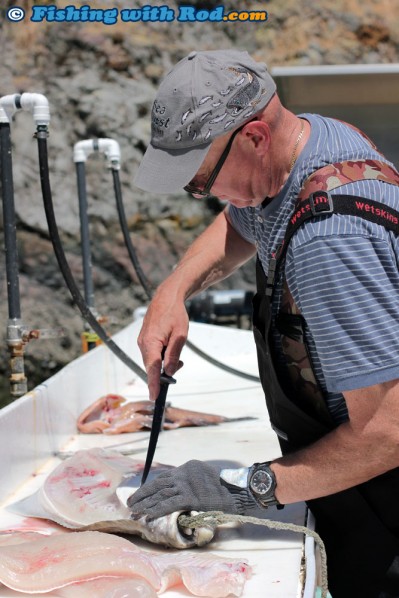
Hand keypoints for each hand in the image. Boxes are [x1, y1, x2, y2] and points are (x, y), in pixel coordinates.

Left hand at [127, 460, 258, 518]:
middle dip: (142, 494)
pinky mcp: (190, 497)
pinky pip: (169, 504)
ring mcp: (186, 485)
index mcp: (187, 468)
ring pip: (160, 494)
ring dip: (145, 503)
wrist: (237, 492)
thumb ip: (190, 484)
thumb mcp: (204, 481)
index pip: (163, 478)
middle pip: (158, 484)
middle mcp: (184, 474)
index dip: (149, 487)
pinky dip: (156, 510)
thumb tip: (176, 493)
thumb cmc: (223, 489)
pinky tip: (147, 516)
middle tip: (130, 502)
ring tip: (134, 511)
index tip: (139, 495)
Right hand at [138, 290, 186, 399]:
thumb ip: (174, 354)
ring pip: (152, 361)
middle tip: (180, 365)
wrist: (167, 298)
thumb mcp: (180, 335)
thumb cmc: (175, 314)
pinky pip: (152, 354)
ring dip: (164, 363)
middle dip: (164, 372)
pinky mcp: (144, 340)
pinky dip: (161, 357)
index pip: (152, 368)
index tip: (154, 397)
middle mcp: (143, 344)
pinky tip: (171, 349)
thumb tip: (169, 371)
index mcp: (151, 342)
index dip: (154, 384)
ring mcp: (142, 342)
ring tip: (178, 355)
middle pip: (152, 367)